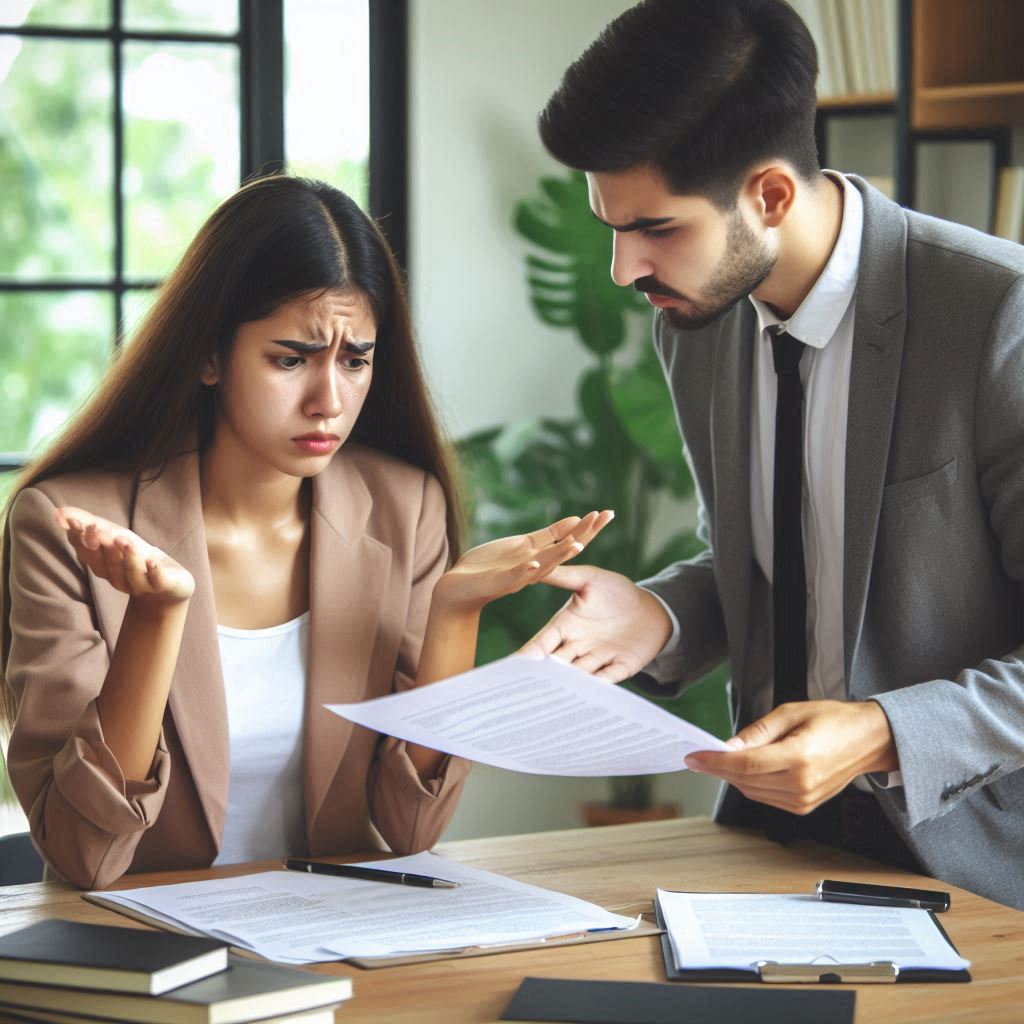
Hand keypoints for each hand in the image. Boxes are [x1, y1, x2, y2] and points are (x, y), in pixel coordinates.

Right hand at [55, 506, 195, 603]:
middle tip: (94, 527)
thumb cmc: (137, 557)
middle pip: (107, 562)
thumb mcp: (116, 537)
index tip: (72, 521)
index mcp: (104, 565)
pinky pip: (157, 580)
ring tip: (122, 539)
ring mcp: (141, 583)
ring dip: (127, 556)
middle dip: (100, 545)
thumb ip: (89, 524)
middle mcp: (118, 577)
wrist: (169, 589)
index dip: (80, 537)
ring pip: (131, 571)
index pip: (88, 551)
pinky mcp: (163, 586)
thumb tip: (58, 511)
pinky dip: (154, 571)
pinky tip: (153, 562)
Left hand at [433, 510, 613, 612]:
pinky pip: (514, 576)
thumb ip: (550, 535)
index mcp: (542, 557)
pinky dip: (525, 570)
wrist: (461, 587)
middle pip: (564, 552)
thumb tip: (576, 519)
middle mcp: (536, 569)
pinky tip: (534, 562)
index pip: (571, 541)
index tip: (607, 513)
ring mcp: (518, 576)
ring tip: (577, 542)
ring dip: (560, 554)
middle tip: (601, 518)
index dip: (589, 528)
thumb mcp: (525, 544)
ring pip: (544, 565)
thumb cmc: (492, 565)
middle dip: (583, 534)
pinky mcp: (498, 582)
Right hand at [517, 565, 673, 680]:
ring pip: (577, 676)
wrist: (651, 608)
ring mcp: (597, 660)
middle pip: (554, 666)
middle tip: (525, 690)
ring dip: (566, 686)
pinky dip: (596, 688)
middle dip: (541, 677)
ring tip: (552, 696)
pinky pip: (606, 680)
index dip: (526, 657)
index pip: (540, 645)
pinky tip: (587, 695)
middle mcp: (576, 647)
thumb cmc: (616, 591)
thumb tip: (533, 566)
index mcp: (564, 626)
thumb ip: (564, 577)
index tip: (512, 668)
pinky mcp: (620, 668)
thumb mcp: (590, 579)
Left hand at [684, 700, 899, 813]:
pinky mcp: (804, 806)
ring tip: (723, 759)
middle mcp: (802, 784)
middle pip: (745, 781)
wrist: (868, 740)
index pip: (745, 765)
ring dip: (733, 777)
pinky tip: (747, 769)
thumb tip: (729, 746)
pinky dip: (751, 784)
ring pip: (752, 792)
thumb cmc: (834, 720)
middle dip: (719, 768)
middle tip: (702, 755)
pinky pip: (766, 797)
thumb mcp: (791, 712)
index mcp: (800, 758)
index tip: (693, 757)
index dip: (715, 762)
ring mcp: (804, 800)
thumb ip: (758, 731)